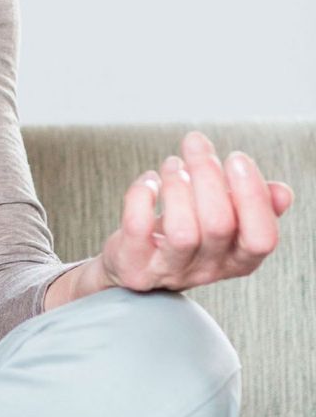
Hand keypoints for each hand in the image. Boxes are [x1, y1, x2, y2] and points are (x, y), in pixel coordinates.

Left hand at [98, 129, 293, 292]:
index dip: (252, 196)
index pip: (262, 238)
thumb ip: (255, 204)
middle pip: (218, 225)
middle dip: (207, 174)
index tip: (236, 158)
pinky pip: (138, 228)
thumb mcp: (227, 219)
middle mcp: (208, 270)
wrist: (138, 262)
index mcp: (239, 259)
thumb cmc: (190, 230)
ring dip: (176, 185)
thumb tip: (281, 193)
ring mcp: (170, 271)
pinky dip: (141, 195)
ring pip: (181, 231)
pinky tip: (149, 181)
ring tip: (173, 165)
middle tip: (196, 145)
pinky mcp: (135, 266)